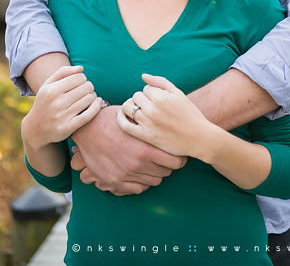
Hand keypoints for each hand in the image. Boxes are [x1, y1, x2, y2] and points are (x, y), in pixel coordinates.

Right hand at [22, 66, 100, 149]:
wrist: (35, 129)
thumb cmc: (45, 103)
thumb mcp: (47, 85)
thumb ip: (63, 72)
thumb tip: (81, 68)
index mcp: (51, 90)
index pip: (79, 77)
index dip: (82, 79)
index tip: (80, 83)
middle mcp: (56, 103)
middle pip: (86, 87)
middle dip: (89, 87)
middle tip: (86, 91)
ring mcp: (61, 117)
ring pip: (88, 99)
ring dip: (93, 97)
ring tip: (89, 98)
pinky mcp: (67, 128)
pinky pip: (88, 115)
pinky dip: (96, 107)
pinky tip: (98, 102)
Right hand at [71, 104, 186, 195]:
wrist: (89, 128)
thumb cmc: (114, 120)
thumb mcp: (137, 122)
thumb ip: (153, 131)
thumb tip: (170, 132)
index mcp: (145, 149)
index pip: (175, 162)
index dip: (180, 159)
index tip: (180, 155)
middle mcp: (138, 165)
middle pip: (166, 173)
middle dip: (168, 166)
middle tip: (166, 158)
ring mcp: (126, 175)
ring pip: (153, 182)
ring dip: (156, 174)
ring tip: (154, 165)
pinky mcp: (115, 182)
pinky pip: (138, 189)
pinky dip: (142, 182)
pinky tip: (142, 172)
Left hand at [118, 75, 213, 160]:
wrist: (199, 137)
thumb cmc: (190, 114)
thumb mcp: (178, 94)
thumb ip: (161, 82)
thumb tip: (143, 76)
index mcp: (161, 97)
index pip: (145, 88)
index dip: (151, 93)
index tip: (158, 100)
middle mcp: (153, 109)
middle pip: (136, 96)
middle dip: (142, 99)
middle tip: (150, 106)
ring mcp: (148, 123)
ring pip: (128, 107)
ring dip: (131, 107)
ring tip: (139, 111)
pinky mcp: (145, 136)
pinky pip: (125, 125)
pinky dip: (120, 118)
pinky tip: (123, 116)